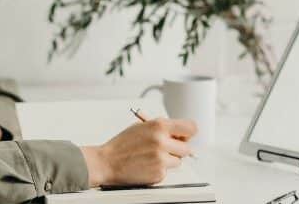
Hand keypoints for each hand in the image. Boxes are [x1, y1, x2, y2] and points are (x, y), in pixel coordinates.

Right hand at [80, 118, 196, 186]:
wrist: (107, 162)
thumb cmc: (122, 144)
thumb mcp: (141, 126)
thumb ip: (162, 128)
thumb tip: (179, 133)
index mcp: (159, 126)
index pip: (191, 127)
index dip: (188, 133)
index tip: (184, 136)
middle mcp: (162, 141)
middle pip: (187, 148)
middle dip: (178, 149)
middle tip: (166, 148)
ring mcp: (161, 159)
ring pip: (178, 161)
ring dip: (169, 160)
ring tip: (152, 157)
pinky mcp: (159, 173)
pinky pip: (167, 171)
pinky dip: (160, 169)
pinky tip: (147, 165)